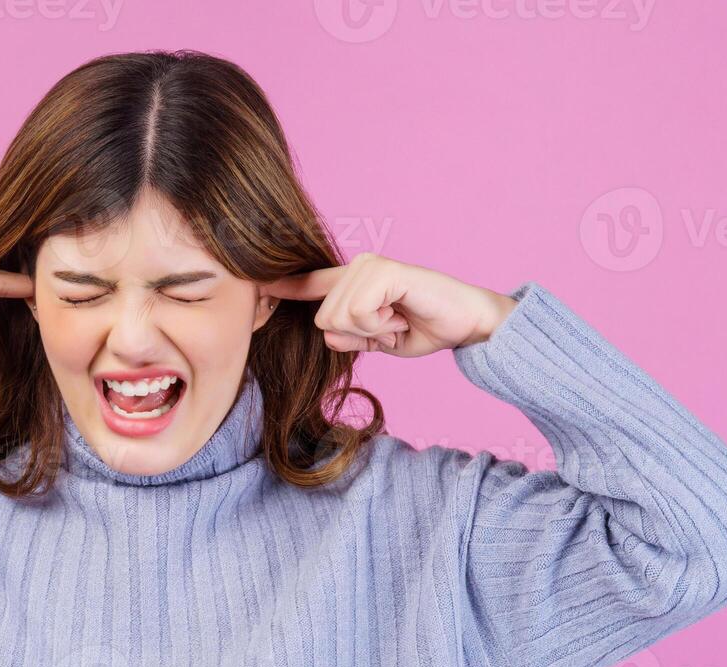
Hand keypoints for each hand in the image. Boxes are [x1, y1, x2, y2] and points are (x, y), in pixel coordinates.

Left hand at [261, 253, 517, 356]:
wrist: (467, 323)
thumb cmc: (426, 327)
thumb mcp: (379, 340)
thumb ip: (350, 337)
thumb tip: (327, 334)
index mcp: (353, 282)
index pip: (311, 284)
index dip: (286, 287)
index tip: (260, 285)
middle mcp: (357, 267)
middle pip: (324, 318)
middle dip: (359, 334)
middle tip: (392, 325)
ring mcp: (369, 266)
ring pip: (338, 317)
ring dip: (372, 330)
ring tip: (398, 318)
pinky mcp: (383, 272)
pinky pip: (358, 313)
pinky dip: (380, 325)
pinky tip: (401, 314)